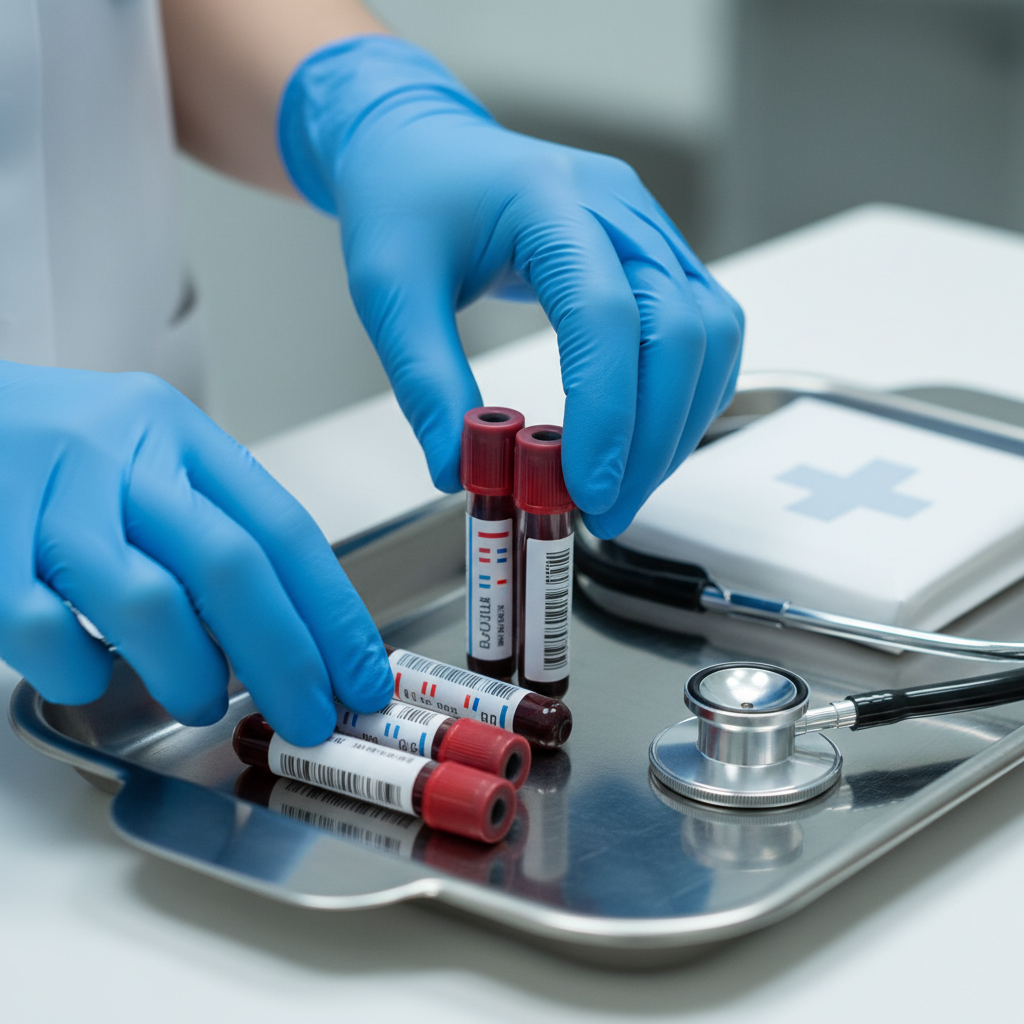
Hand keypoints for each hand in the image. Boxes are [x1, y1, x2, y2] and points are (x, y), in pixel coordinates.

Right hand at [0, 362, 391, 742]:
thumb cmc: (47, 448)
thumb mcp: (140, 457)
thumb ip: (206, 526)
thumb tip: (288, 633)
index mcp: (174, 432)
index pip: (282, 530)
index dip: (333, 615)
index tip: (362, 675)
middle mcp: (117, 453)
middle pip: (231, 567)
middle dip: (286, 659)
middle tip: (309, 717)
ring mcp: (45, 497)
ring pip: (148, 605)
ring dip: (191, 674)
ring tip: (200, 698)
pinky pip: (48, 636)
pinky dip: (83, 675)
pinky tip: (91, 672)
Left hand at [280, 36, 743, 538]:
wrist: (427, 148)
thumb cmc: (407, 200)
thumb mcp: (390, 289)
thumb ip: (427, 380)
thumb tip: (460, 470)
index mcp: (548, 202)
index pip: (605, 315)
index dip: (606, 414)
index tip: (585, 490)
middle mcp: (618, 209)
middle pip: (681, 329)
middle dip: (653, 438)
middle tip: (607, 509)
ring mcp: (649, 229)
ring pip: (710, 335)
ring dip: (678, 425)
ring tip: (624, 487)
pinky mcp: (658, 256)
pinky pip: (704, 332)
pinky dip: (685, 398)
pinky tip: (645, 442)